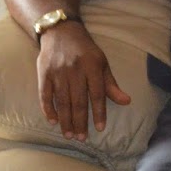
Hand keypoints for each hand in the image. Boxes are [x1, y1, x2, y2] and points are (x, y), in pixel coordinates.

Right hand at [36, 23, 131, 140]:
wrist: (61, 31)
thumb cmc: (85, 51)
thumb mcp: (102, 63)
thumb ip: (111, 84)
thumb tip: (126, 101)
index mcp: (92, 66)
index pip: (97, 94)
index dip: (99, 112)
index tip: (100, 128)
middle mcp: (75, 70)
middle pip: (78, 101)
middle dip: (80, 122)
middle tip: (81, 138)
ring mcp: (58, 71)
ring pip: (62, 101)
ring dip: (65, 120)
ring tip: (69, 134)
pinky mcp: (43, 73)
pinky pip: (45, 95)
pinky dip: (48, 109)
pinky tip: (53, 121)